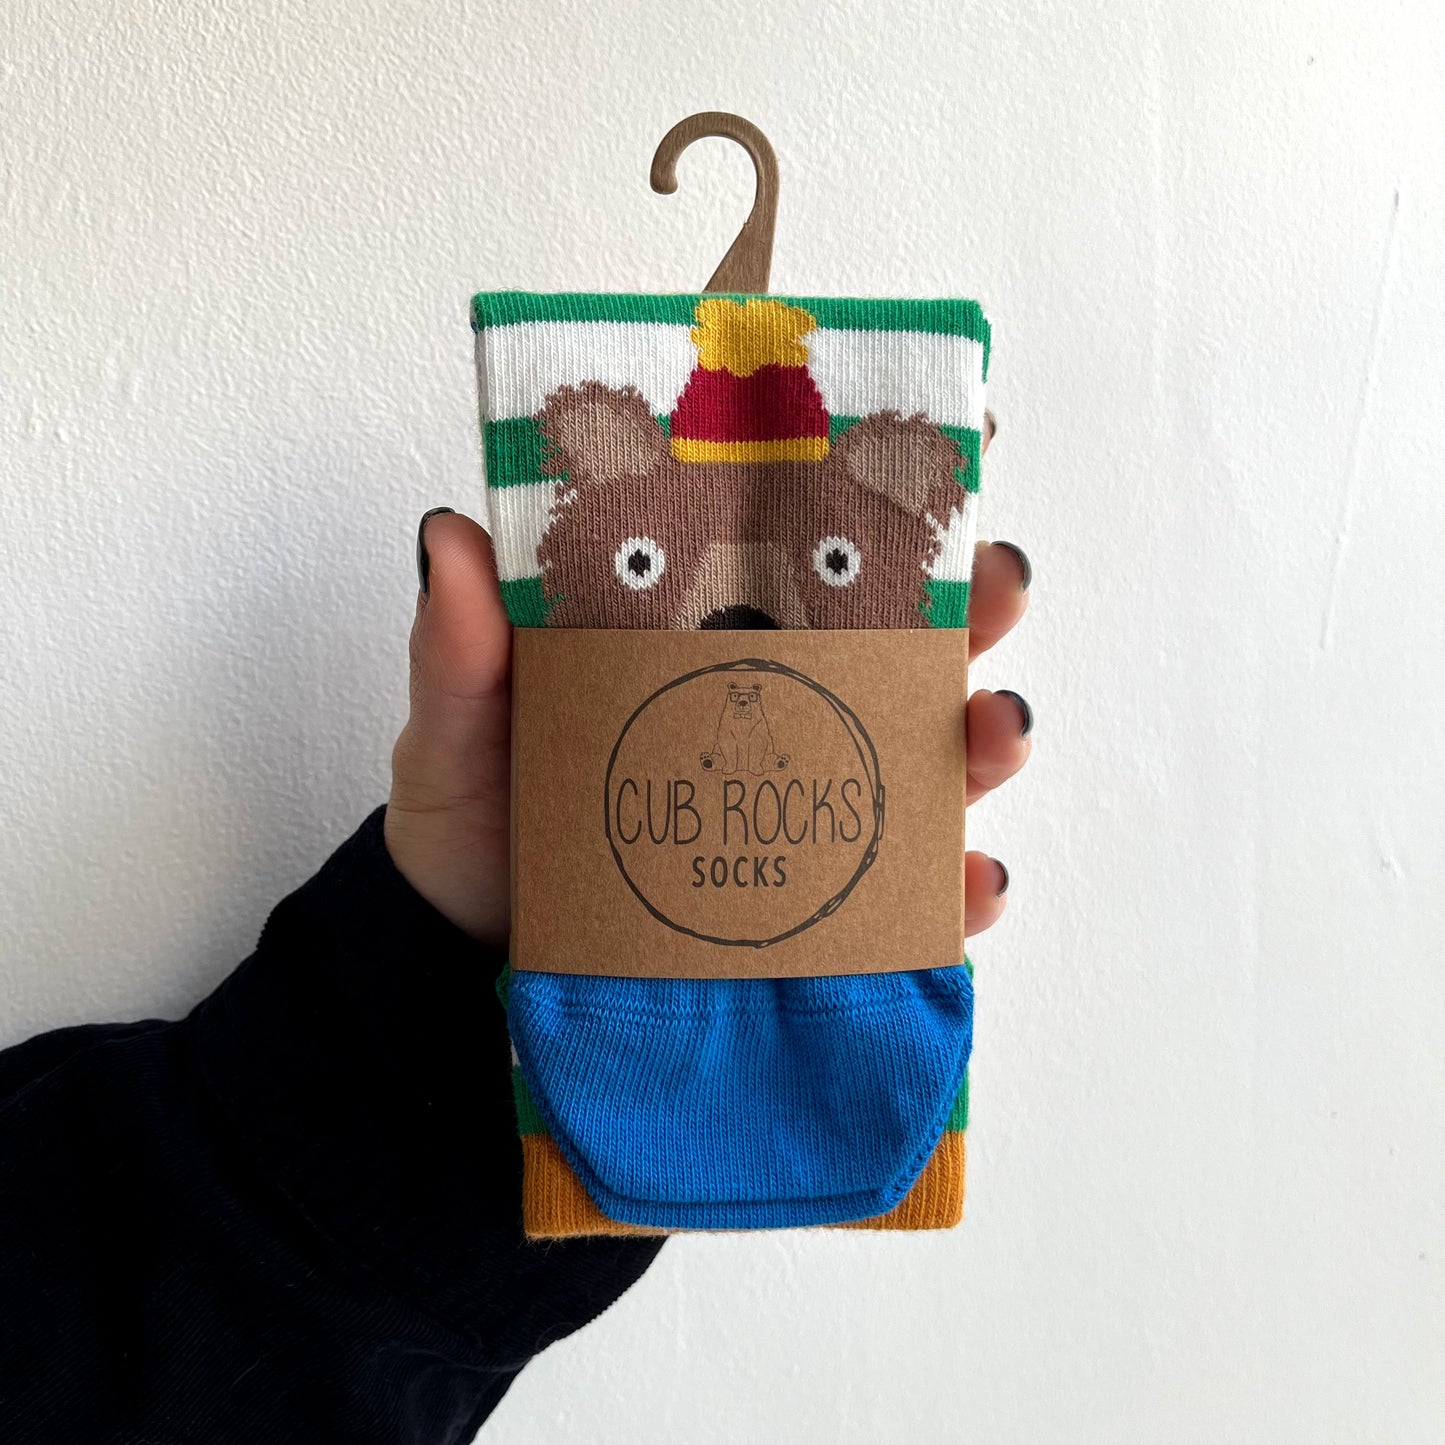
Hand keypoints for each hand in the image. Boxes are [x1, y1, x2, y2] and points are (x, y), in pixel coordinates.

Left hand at [385, 417, 1030, 948]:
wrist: (473, 952)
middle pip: (905, 640)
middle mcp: (779, 707)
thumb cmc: (479, 816)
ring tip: (992, 726)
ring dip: (988, 734)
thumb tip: (452, 536)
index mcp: (708, 635)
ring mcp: (811, 805)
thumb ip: (460, 645)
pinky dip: (959, 889)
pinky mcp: (822, 907)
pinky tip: (968, 882)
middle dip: (973, 599)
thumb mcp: (462, 721)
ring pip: (934, 756)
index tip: (941, 431)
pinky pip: (913, 898)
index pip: (804, 545)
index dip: (877, 485)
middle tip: (996, 580)